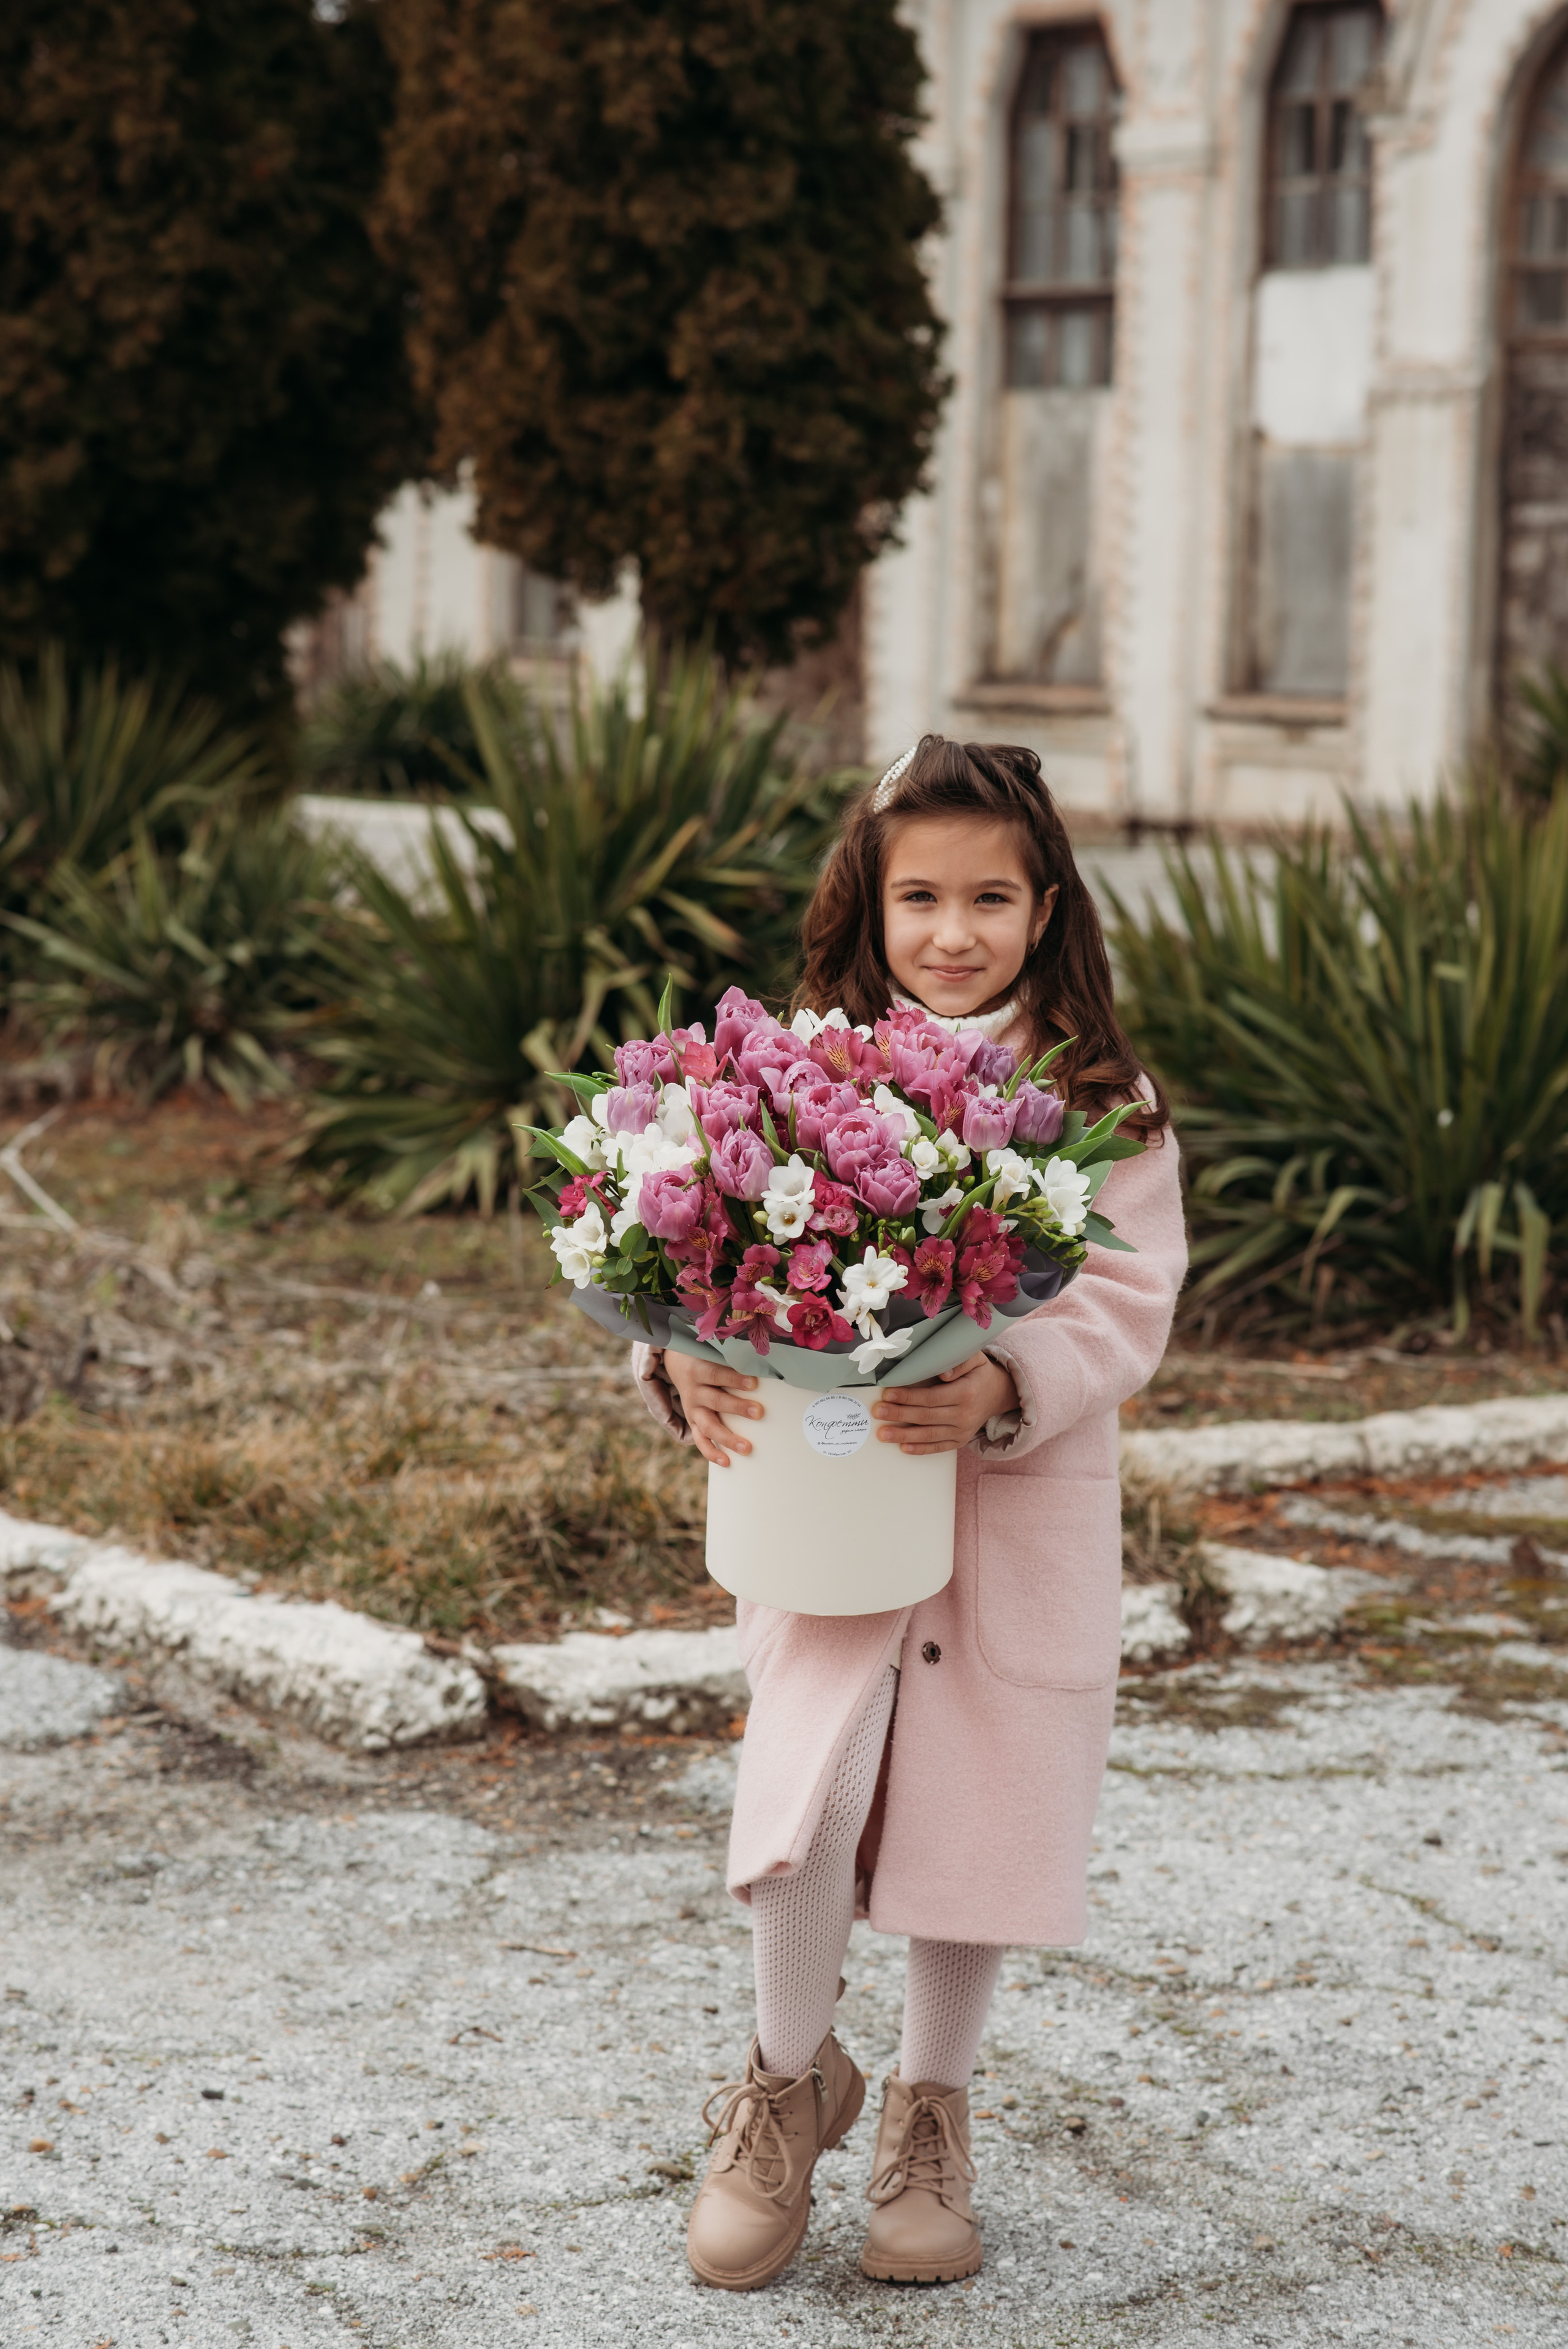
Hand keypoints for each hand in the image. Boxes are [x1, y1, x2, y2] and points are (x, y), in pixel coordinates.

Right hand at [663, 1349, 763, 1467]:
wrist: (678, 1364)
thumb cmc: (705, 1357)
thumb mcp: (712, 1354)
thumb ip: (731, 1359)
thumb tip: (764, 1362)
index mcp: (698, 1370)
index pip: (716, 1374)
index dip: (734, 1378)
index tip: (754, 1383)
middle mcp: (694, 1392)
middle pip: (716, 1401)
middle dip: (738, 1408)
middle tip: (759, 1413)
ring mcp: (693, 1409)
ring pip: (709, 1426)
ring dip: (728, 1438)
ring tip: (747, 1447)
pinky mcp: (693, 1423)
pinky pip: (701, 1441)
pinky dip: (712, 1452)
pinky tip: (727, 1461)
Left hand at [870, 1352, 1018, 1454]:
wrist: (998, 1394)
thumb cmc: (980, 1373)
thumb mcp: (977, 1359)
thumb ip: (960, 1362)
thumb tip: (942, 1373)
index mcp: (966, 1393)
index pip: (932, 1397)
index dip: (909, 1397)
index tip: (888, 1394)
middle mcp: (964, 1414)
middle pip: (926, 1416)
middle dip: (899, 1414)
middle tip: (877, 1412)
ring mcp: (962, 1430)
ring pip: (929, 1434)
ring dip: (904, 1435)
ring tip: (883, 1433)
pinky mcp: (960, 1440)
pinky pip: (939, 1447)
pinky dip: (921, 1449)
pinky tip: (903, 1448)